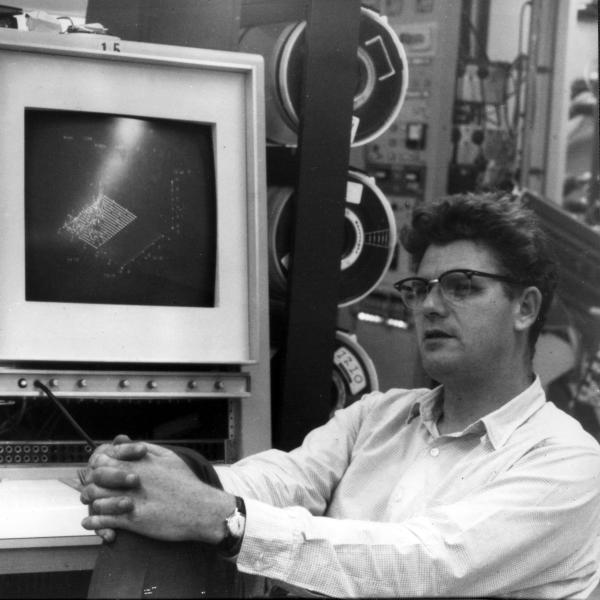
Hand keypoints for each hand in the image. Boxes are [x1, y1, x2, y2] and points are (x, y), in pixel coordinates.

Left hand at [80, 442, 235, 543]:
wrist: (201, 509)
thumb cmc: (186, 483)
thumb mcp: (169, 457)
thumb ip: (146, 448)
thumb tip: (125, 441)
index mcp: (140, 462)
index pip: (105, 457)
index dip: (98, 464)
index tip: (100, 469)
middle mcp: (132, 479)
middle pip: (96, 477)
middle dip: (91, 482)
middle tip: (92, 487)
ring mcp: (131, 499)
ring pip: (96, 498)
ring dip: (91, 502)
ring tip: (93, 505)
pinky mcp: (132, 520)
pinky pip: (103, 521)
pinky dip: (93, 522)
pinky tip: (90, 522)